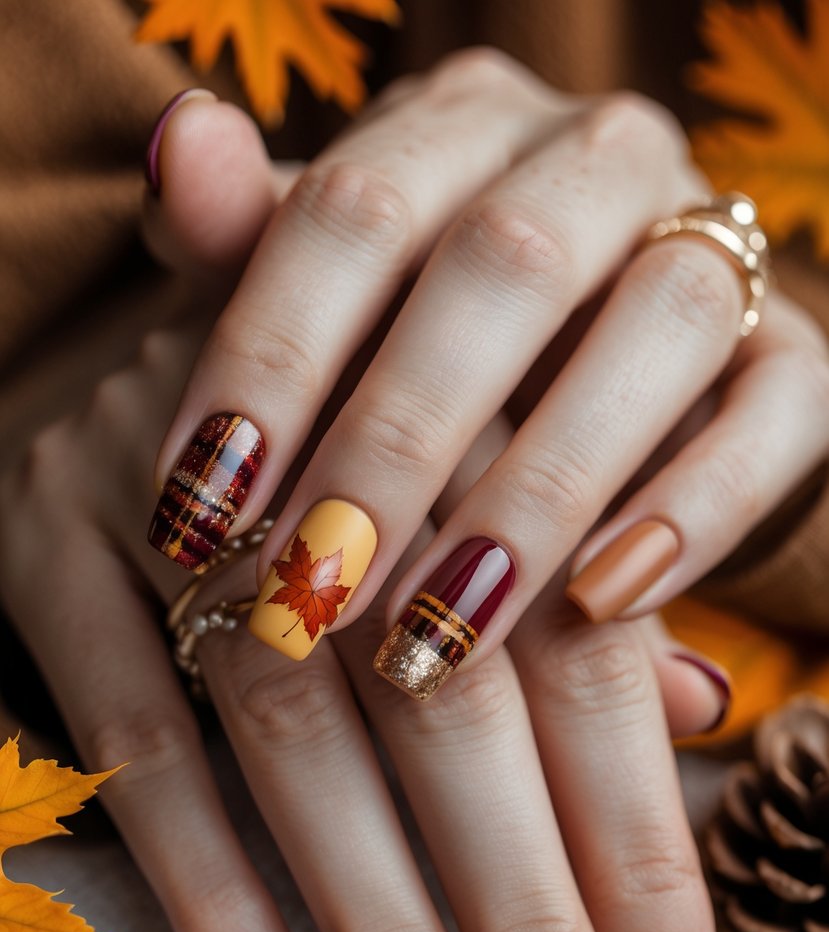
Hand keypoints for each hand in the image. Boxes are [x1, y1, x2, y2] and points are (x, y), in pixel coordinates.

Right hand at [137, 72, 739, 931]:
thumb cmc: (360, 421)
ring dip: (372, 911)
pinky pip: (123, 720)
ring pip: (286, 722)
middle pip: (442, 692)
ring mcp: (172, 488)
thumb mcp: (485, 465)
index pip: (578, 638)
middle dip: (514, 898)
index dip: (632, 821)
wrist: (157, 326)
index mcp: (468, 409)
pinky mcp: (48, 538)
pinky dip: (198, 866)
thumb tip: (698, 712)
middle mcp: (329, 441)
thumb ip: (578, 588)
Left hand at [144, 52, 827, 689]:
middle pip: (500, 266)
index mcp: (466, 126)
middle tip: (311, 589)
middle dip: (394, 442)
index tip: (194, 509)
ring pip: (654, 327)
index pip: (355, 205)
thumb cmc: (428, 344)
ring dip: (537, 491)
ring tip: (440, 630)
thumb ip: (251, 241)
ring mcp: (713, 248)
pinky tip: (600, 604)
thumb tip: (175, 149)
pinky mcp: (797, 357)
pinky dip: (692, 508)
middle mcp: (596, 160)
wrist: (605, 387)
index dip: (267, 357)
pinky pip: (774, 415)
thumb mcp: (332, 303)